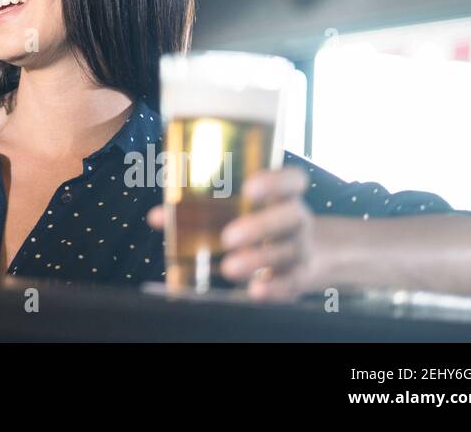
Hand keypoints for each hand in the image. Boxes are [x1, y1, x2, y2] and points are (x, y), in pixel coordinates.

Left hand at [146, 166, 316, 300]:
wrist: (312, 254)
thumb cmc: (260, 223)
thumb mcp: (239, 211)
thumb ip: (198, 210)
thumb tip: (157, 217)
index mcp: (283, 195)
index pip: (293, 180)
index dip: (275, 182)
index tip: (249, 187)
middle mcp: (296, 219)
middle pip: (290, 216)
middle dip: (260, 226)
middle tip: (228, 237)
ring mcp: (301, 248)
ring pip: (287, 251)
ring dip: (258, 260)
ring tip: (229, 268)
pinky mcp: (299, 276)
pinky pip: (291, 282)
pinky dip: (274, 288)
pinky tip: (255, 291)